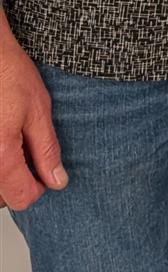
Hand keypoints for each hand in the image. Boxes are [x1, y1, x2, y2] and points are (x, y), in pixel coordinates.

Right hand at [0, 27, 66, 210]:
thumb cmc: (8, 73)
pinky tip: (2, 138)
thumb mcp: (38, 110)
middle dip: (18, 183)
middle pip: (2, 198)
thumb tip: (57, 181)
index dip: (40, 186)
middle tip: (28, 154)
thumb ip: (46, 151)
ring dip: (4, 176)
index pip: (23, 198)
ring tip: (13, 145)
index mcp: (0, 157)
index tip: (45, 169)